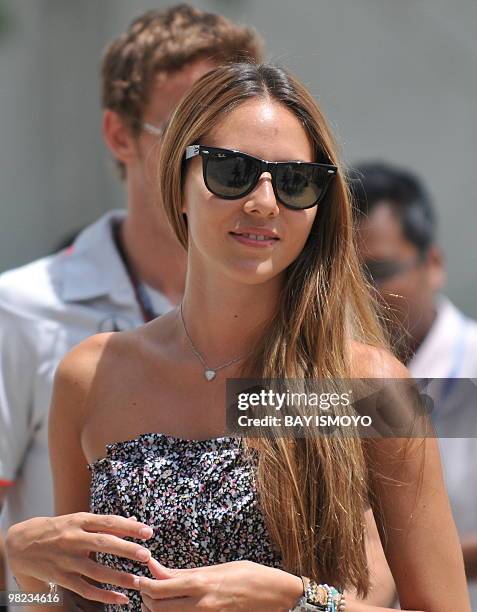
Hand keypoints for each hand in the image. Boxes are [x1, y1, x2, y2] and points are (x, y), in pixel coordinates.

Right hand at [6, 512, 153, 605]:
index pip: (109, 522)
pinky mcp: (63, 578)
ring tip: (139, 582)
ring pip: (97, 571)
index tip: (148, 532)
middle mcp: (74, 539)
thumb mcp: (79, 520)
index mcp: (80, 521)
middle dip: (127, 550)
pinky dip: (104, 595)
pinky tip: (121, 598)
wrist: (23, 544)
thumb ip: (106, 523)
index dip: (129, 527)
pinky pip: (86, 589)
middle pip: (104, 544)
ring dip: (120, 577)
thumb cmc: (58, 529)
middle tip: (146, 556)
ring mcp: (68, 560)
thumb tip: (134, 521)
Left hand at [139, 557, 302, 610]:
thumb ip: (186, 573)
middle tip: (147, 589)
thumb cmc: (249, 575)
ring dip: (158, 609)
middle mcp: (200, 603)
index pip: (160, 587)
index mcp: (201, 582)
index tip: (140, 577)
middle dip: (147, 599)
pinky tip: (177, 607)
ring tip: (159, 599)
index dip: (145, 583)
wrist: (276, 595)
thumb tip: (160, 570)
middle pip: (159, 607)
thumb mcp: (217, 568)